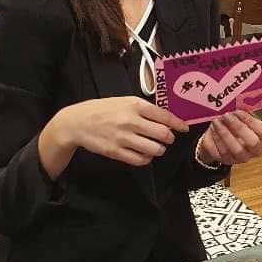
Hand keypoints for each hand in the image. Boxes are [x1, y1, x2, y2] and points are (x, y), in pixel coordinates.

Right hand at [51, 97, 188, 168]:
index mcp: (135, 105)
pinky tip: (144, 154)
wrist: (78, 122)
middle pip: (163, 134)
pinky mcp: (116, 152)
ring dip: (159, 150)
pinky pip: (140, 160)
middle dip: (169, 138)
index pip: (164, 116)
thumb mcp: (124, 101)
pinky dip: (146, 159)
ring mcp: (123, 137)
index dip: (178, 124)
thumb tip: (166, 118)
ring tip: (156, 147)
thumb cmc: (103, 109)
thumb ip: (144, 109)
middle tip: (167, 138)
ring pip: (154, 149)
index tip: (184, 128)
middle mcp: (131, 121)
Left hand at [197, 111, 261, 165]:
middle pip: (252, 142)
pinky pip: (222, 152)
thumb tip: (239, 98)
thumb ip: (241, 110)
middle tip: (226, 116)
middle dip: (239, 128)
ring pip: (237, 149)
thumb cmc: (230, 123)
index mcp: (260, 136)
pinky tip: (213, 129)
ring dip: (225, 134)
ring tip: (217, 121)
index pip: (261, 131)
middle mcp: (253, 150)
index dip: (249, 120)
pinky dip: (217, 139)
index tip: (237, 111)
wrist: (216, 135)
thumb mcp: (237, 116)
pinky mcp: (227, 160)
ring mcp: (241, 157)